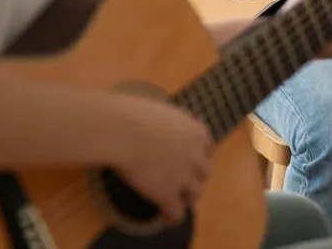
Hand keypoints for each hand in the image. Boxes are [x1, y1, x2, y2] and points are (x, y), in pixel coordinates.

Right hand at [108, 93, 214, 224]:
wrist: (123, 131)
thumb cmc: (137, 115)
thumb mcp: (166, 113)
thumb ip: (174, 125)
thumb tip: (168, 127)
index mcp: (198, 133)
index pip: (208, 150)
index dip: (199, 158)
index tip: (191, 163)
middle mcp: (197, 156)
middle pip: (204, 173)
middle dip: (196, 178)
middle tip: (184, 183)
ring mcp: (184, 177)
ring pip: (194, 194)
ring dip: (187, 198)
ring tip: (178, 202)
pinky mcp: (168, 195)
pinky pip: (177, 212)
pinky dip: (173, 217)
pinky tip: (167, 219)